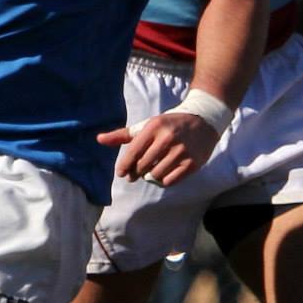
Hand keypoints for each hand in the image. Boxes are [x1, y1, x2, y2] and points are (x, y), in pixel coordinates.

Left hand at [99, 110, 221, 187]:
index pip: (133, 152)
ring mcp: (181, 151)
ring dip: (150, 176)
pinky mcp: (192, 163)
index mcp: (154, 127)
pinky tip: (163, 174)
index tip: (122, 173)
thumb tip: (99, 139)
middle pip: (143, 165)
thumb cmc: (168, 125)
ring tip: (150, 171)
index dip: (125, 166)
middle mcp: (167, 139)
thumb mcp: (147, 126)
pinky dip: (163, 180)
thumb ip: (123, 134)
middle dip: (136, 173)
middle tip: (134, 174)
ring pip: (155, 175)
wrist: (203, 121)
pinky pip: (170, 180)